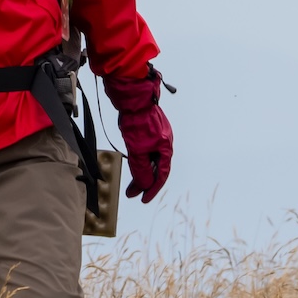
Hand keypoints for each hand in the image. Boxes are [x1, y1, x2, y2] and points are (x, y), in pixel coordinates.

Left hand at [101, 68, 172, 202]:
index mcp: (166, 149)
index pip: (161, 175)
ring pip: (150, 160)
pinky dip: (139, 160)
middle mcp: (165, 143)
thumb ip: (141, 169)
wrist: (133, 98)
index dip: (152, 189)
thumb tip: (144, 186)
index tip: (142, 199)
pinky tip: (132, 163)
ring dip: (141, 172)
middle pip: (156, 169)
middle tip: (132, 193)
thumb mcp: (138, 150)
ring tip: (130, 182)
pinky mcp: (148, 130)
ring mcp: (157, 136)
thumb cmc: (138, 122)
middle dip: (145, 182)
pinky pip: (146, 151)